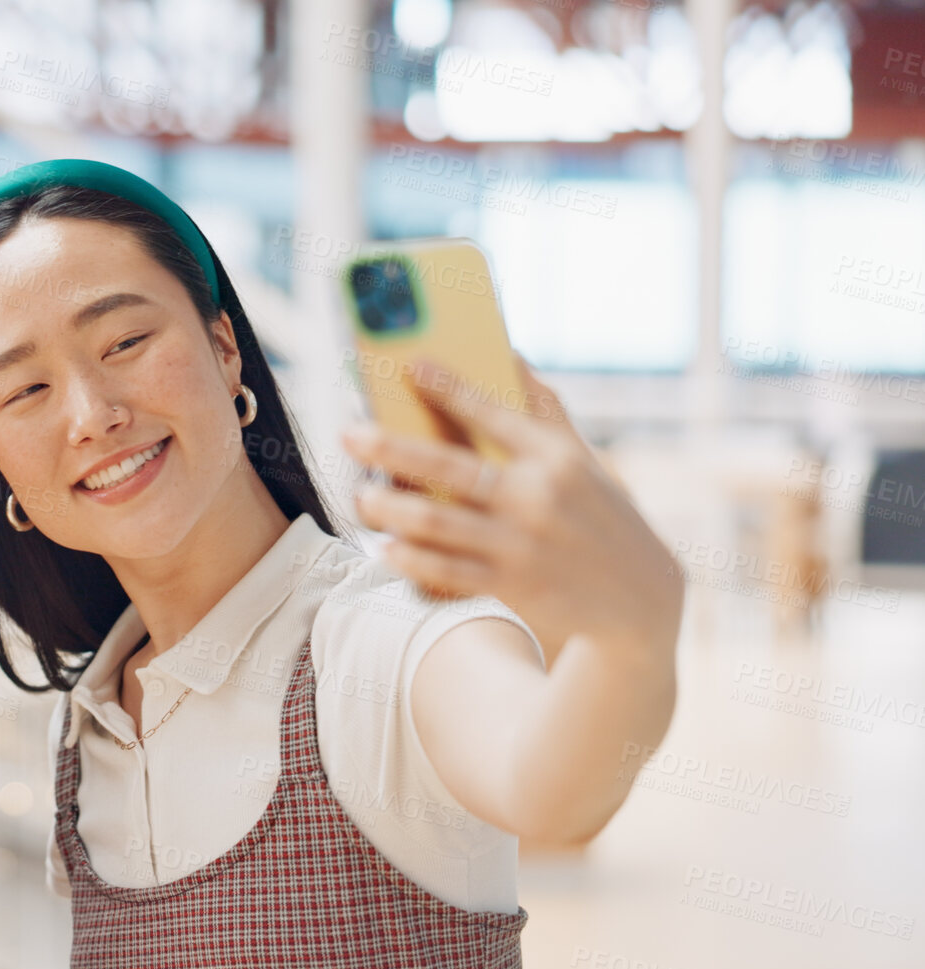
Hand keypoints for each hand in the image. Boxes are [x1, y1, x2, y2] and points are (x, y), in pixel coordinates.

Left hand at [339, 357, 682, 665]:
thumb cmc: (599, 514)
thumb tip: (510, 352)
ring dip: (388, 508)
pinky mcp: (512, 584)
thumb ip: (544, 409)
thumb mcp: (582, 459)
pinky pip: (445, 569)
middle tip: (348, 435)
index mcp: (553, 456)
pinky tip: (385, 547)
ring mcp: (521, 542)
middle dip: (389, 448)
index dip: (445, 387)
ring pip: (436, 521)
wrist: (640, 595)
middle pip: (447, 465)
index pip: (491, 411)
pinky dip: (410, 557)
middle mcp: (536, 495)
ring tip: (360, 498)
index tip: (407, 365)